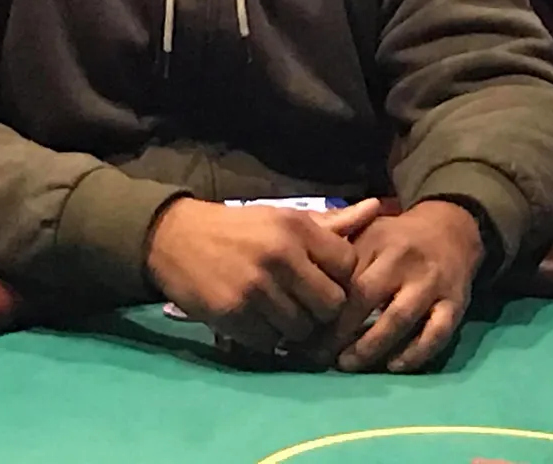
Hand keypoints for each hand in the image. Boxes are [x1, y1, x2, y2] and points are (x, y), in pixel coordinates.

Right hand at [146, 198, 381, 353]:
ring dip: (294, 327)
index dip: (340, 279)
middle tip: (306, 304)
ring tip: (279, 312)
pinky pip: (270, 343)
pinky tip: (256, 319)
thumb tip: (376, 209)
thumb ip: (332, 223)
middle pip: (331, 305)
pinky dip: (267, 337)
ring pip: (302, 329)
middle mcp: (281, 257)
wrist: (176, 238)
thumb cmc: (240, 228)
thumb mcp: (284, 218)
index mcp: (296, 228)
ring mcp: (257, 288)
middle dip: (322, 310)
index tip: (324, 279)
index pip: (348, 267)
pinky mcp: (234, 314)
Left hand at [318, 200, 484, 373]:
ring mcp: (431, 282)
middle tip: (319, 355)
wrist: (451, 228)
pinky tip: (394, 366)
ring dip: (371, 346)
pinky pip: (436, 333)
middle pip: (366, 298)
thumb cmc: (397, 237)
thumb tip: (298, 278)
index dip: (321, 308)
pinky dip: (415, 353)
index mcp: (376, 241)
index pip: (343, 278)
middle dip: (339, 331)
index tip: (302, 333)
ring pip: (399, 319)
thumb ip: (335, 249)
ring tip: (347, 364)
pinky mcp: (455, 303)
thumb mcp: (365, 230)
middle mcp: (403, 261)